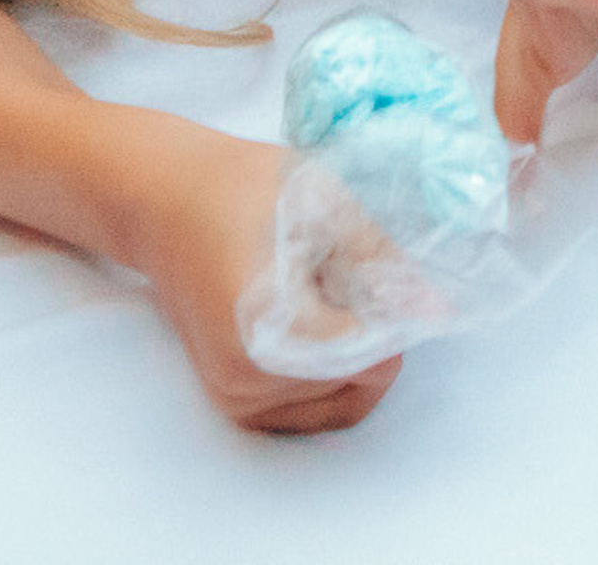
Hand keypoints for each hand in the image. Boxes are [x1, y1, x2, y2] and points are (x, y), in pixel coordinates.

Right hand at [128, 122, 402, 433]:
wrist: (165, 202)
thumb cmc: (242, 188)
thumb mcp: (324, 203)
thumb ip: (379, 258)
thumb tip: (432, 307)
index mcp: (265, 333)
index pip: (366, 359)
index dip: (396, 318)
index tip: (398, 280)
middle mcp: (245, 382)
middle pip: (356, 385)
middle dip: (377, 336)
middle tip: (358, 277)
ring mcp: (235, 399)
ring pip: (338, 403)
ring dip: (356, 355)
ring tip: (331, 292)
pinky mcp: (232, 400)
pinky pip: (307, 409)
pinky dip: (331, 373)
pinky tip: (317, 317)